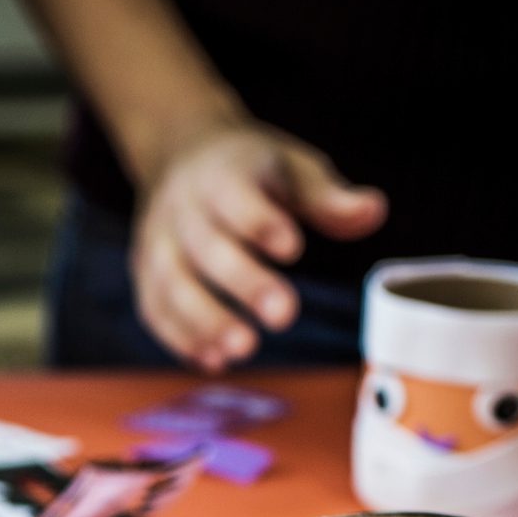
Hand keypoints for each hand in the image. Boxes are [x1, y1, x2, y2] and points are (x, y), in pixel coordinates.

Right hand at [131, 121, 387, 370]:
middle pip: (206, 246)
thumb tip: (373, 212)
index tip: (292, 248)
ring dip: (204, 320)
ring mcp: (158, 242)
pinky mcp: (145, 273)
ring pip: (172, 282)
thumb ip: (326, 197)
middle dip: (242, 282)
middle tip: (284, 317)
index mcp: (222, 174)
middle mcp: (182, 208)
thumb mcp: (290, 168)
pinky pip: (155, 308)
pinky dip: (180, 337)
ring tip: (243, 350)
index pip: (236, 196)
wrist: (179, 156)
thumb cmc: (249, 171)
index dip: (260, 222)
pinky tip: (214, 360)